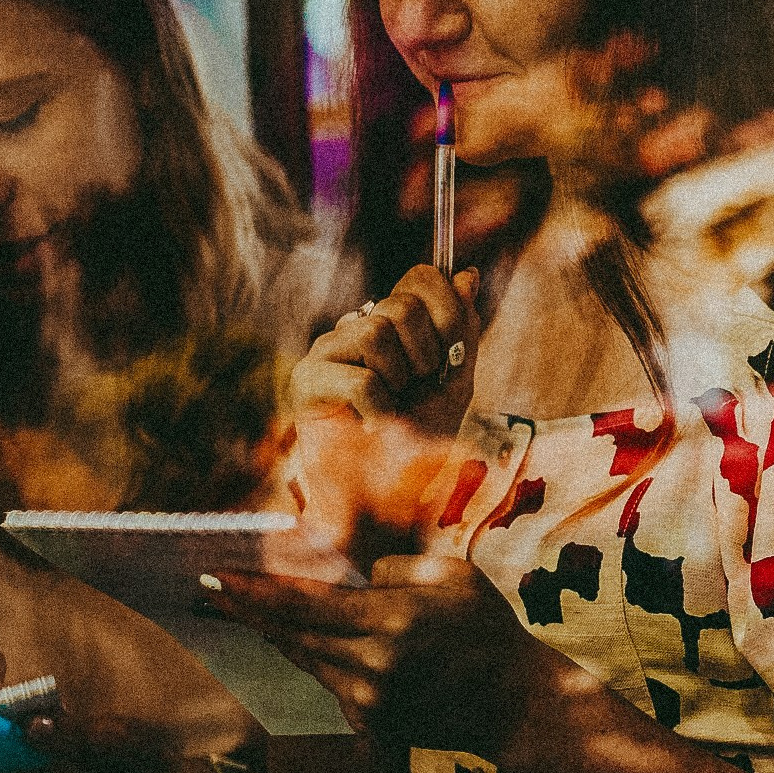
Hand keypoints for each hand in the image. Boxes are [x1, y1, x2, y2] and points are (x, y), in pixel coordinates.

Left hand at [214, 554, 545, 751]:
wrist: (515, 705)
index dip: (254, 591)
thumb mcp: (454, 576)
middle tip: (207, 590)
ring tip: (239, 610)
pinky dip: (305, 658)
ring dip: (271, 634)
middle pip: (291, 634)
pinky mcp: (371, 721)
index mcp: (392, 620)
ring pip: (303, 660)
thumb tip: (350, 576)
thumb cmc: (489, 630)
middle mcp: (372, 663)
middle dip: (245, 611)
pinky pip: (325, 682)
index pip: (305, 603)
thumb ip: (394, 569)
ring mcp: (369, 698)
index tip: (216, 576)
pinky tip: (287, 641)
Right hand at [292, 266, 479, 429]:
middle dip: (427, 355)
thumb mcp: (454, 380)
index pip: (420, 278)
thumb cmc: (417, 441)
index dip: (448, 315)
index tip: (449, 360)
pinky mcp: (305, 382)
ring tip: (390, 407)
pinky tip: (373, 426)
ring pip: (376, 333)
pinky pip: (361, 379)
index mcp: (389, 322)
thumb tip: (468, 275)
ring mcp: (326, 352)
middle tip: (415, 389)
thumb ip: (461, 329)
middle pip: (401, 305)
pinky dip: (380, 411)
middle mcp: (354, 328)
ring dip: (399, 382)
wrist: (387, 497)